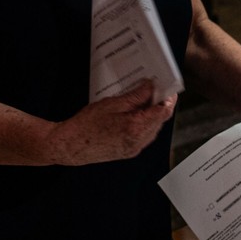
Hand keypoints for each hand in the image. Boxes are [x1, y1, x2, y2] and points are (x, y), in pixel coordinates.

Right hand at [47, 80, 176, 165]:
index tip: (167, 88)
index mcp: (136, 127)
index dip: (168, 99)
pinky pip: (144, 136)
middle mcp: (139, 140)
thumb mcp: (111, 104)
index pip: (163, 112)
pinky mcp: (131, 151)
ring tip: (143, 99)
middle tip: (154, 89)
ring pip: (153, 128)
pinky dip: (144, 124)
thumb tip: (150, 87)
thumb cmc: (87, 124)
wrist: (71, 146)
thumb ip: (135, 97)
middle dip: (159, 104)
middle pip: (160, 120)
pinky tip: (135, 114)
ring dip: (152, 114)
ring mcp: (136, 148)